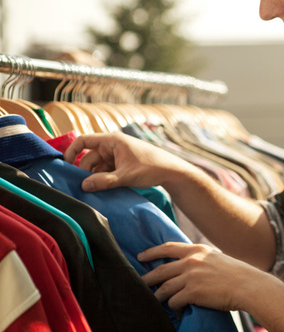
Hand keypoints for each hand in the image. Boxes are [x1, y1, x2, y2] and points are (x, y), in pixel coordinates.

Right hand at [64, 132, 191, 191]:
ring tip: (92, 191)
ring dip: (94, 177)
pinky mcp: (121, 164)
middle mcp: (112, 145)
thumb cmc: (151, 168)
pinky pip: (106, 171)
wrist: (171, 172)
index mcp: (112, 140)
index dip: (71, 151)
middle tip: (80, 187)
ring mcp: (117, 155)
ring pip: (97, 166)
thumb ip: (105, 181)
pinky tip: (102, 190)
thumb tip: (84, 185)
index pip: (84, 140)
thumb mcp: (126, 176)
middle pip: (89, 157)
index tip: (65, 165)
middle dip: (84, 171)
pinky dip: (103, 179)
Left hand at [138, 242, 260, 310]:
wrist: (248, 285)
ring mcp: (191, 276)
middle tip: (139, 283)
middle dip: (147, 278)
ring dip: (158, 296)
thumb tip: (188, 267)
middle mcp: (191, 261)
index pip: (168, 247)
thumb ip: (202, 260)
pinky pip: (174, 301)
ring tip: (154, 302)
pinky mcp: (192, 292)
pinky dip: (173, 307)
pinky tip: (176, 311)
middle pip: (161, 270)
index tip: (141, 256)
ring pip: (164, 288)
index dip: (152, 252)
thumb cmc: (237, 275)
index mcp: (198, 250)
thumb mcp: (217, 259)